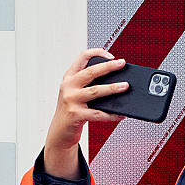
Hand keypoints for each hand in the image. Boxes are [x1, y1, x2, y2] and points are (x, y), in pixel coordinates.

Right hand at [42, 49, 128, 177]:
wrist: (60, 132)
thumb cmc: (71, 110)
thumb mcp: (75, 93)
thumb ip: (88, 84)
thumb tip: (115, 81)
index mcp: (69, 77)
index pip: (82, 57)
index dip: (97, 53)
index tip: (111, 55)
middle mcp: (68, 86)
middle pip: (91, 72)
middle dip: (108, 66)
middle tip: (122, 64)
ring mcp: (71, 100)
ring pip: (95, 91)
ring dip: (112, 88)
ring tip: (125, 86)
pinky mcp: (76, 115)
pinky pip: (98, 114)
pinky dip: (111, 114)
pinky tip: (121, 114)